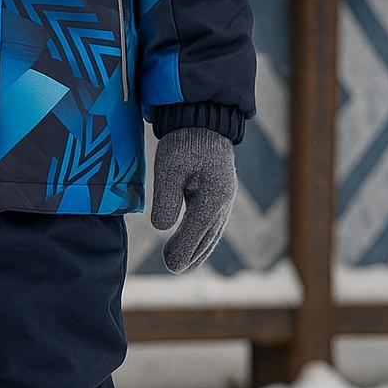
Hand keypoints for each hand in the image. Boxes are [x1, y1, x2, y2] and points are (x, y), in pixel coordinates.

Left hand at [150, 128, 236, 273]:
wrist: (202, 120)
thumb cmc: (184, 141)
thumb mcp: (169, 166)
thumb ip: (166, 197)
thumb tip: (162, 227)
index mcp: (214, 193)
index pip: (198, 229)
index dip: (184, 249)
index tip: (170, 265)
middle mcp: (224, 199)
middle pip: (209, 236)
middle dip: (191, 254)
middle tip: (173, 268)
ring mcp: (225, 197)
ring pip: (213, 231)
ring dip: (199, 249)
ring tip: (182, 265)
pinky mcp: (219, 193)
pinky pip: (213, 222)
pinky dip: (203, 237)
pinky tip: (193, 245)